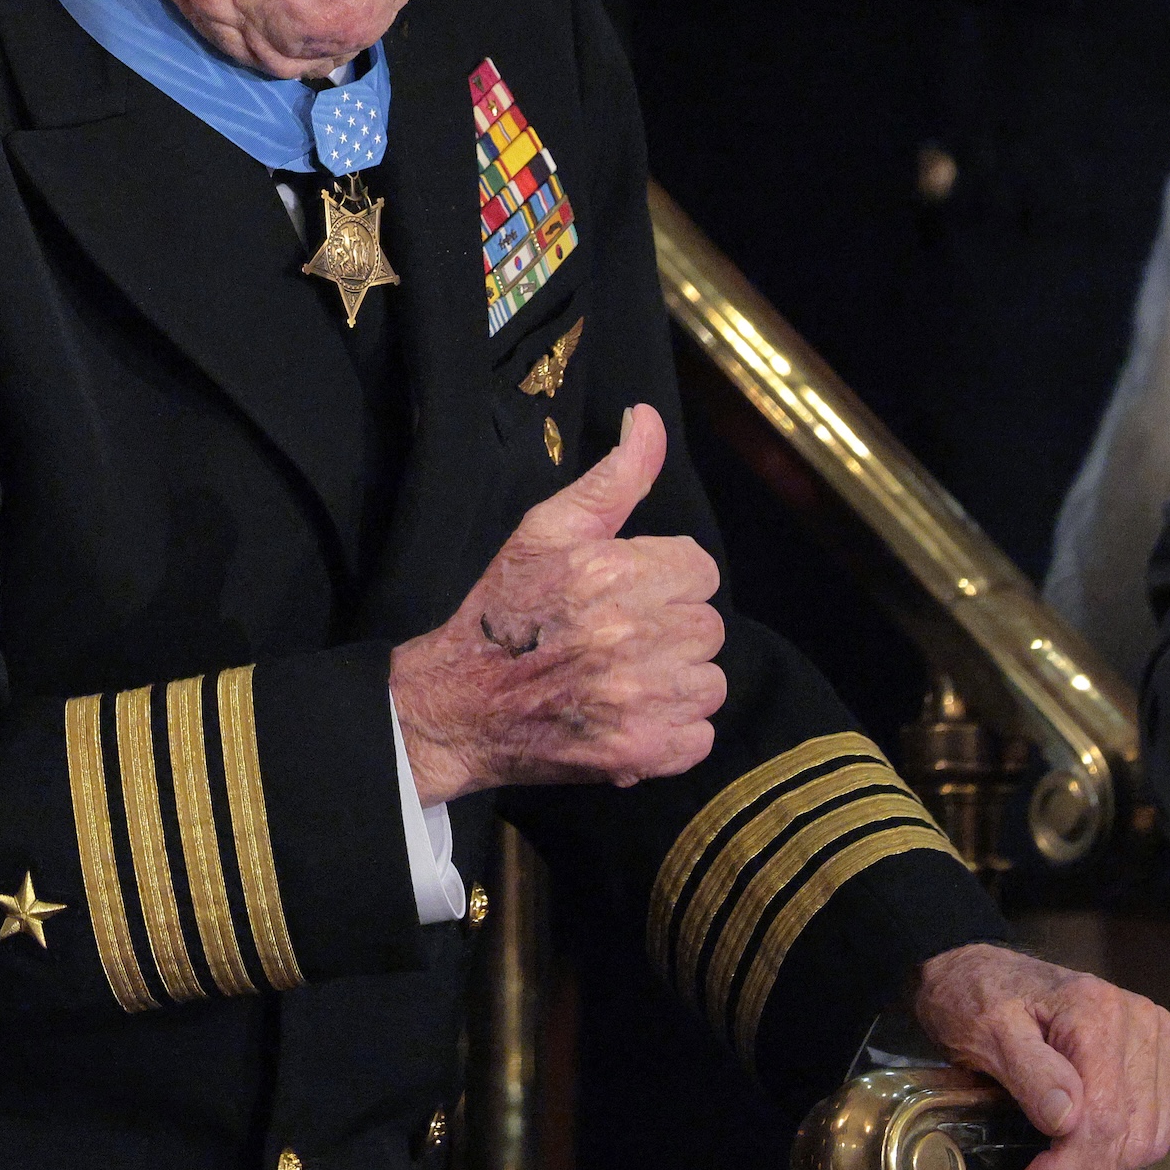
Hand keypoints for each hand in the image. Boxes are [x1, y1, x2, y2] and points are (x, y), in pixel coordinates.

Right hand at [386, 404, 723, 803]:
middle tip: (616, 638)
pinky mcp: (642, 750)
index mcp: (609, 573)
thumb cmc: (503, 612)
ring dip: (675, 681)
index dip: (664, 579)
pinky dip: (671, 730)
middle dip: (669, 629)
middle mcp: (629, 635)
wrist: (459, 706)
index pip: (699, 569)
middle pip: (707, 625)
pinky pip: (700, 735)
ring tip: (622, 678)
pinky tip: (628, 716)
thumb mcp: (545, 530)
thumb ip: (612, 478)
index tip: (624, 594)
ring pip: (709, 681)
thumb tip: (649, 419)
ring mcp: (638, 698)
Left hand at [911, 943, 1169, 1169]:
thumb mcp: (983, 1027)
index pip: (1103, 1117)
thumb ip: (1029, 1071)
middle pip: (1131, 1137)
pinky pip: (1157, 1129)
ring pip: (1149, 1142)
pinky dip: (1121, 1157)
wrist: (978, 971)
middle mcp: (1141, 1024)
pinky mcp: (1159, 1060)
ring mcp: (1156, 1042)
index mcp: (1097, 1011)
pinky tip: (1081, 1165)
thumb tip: (1067, 1121)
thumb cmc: (974, 994)